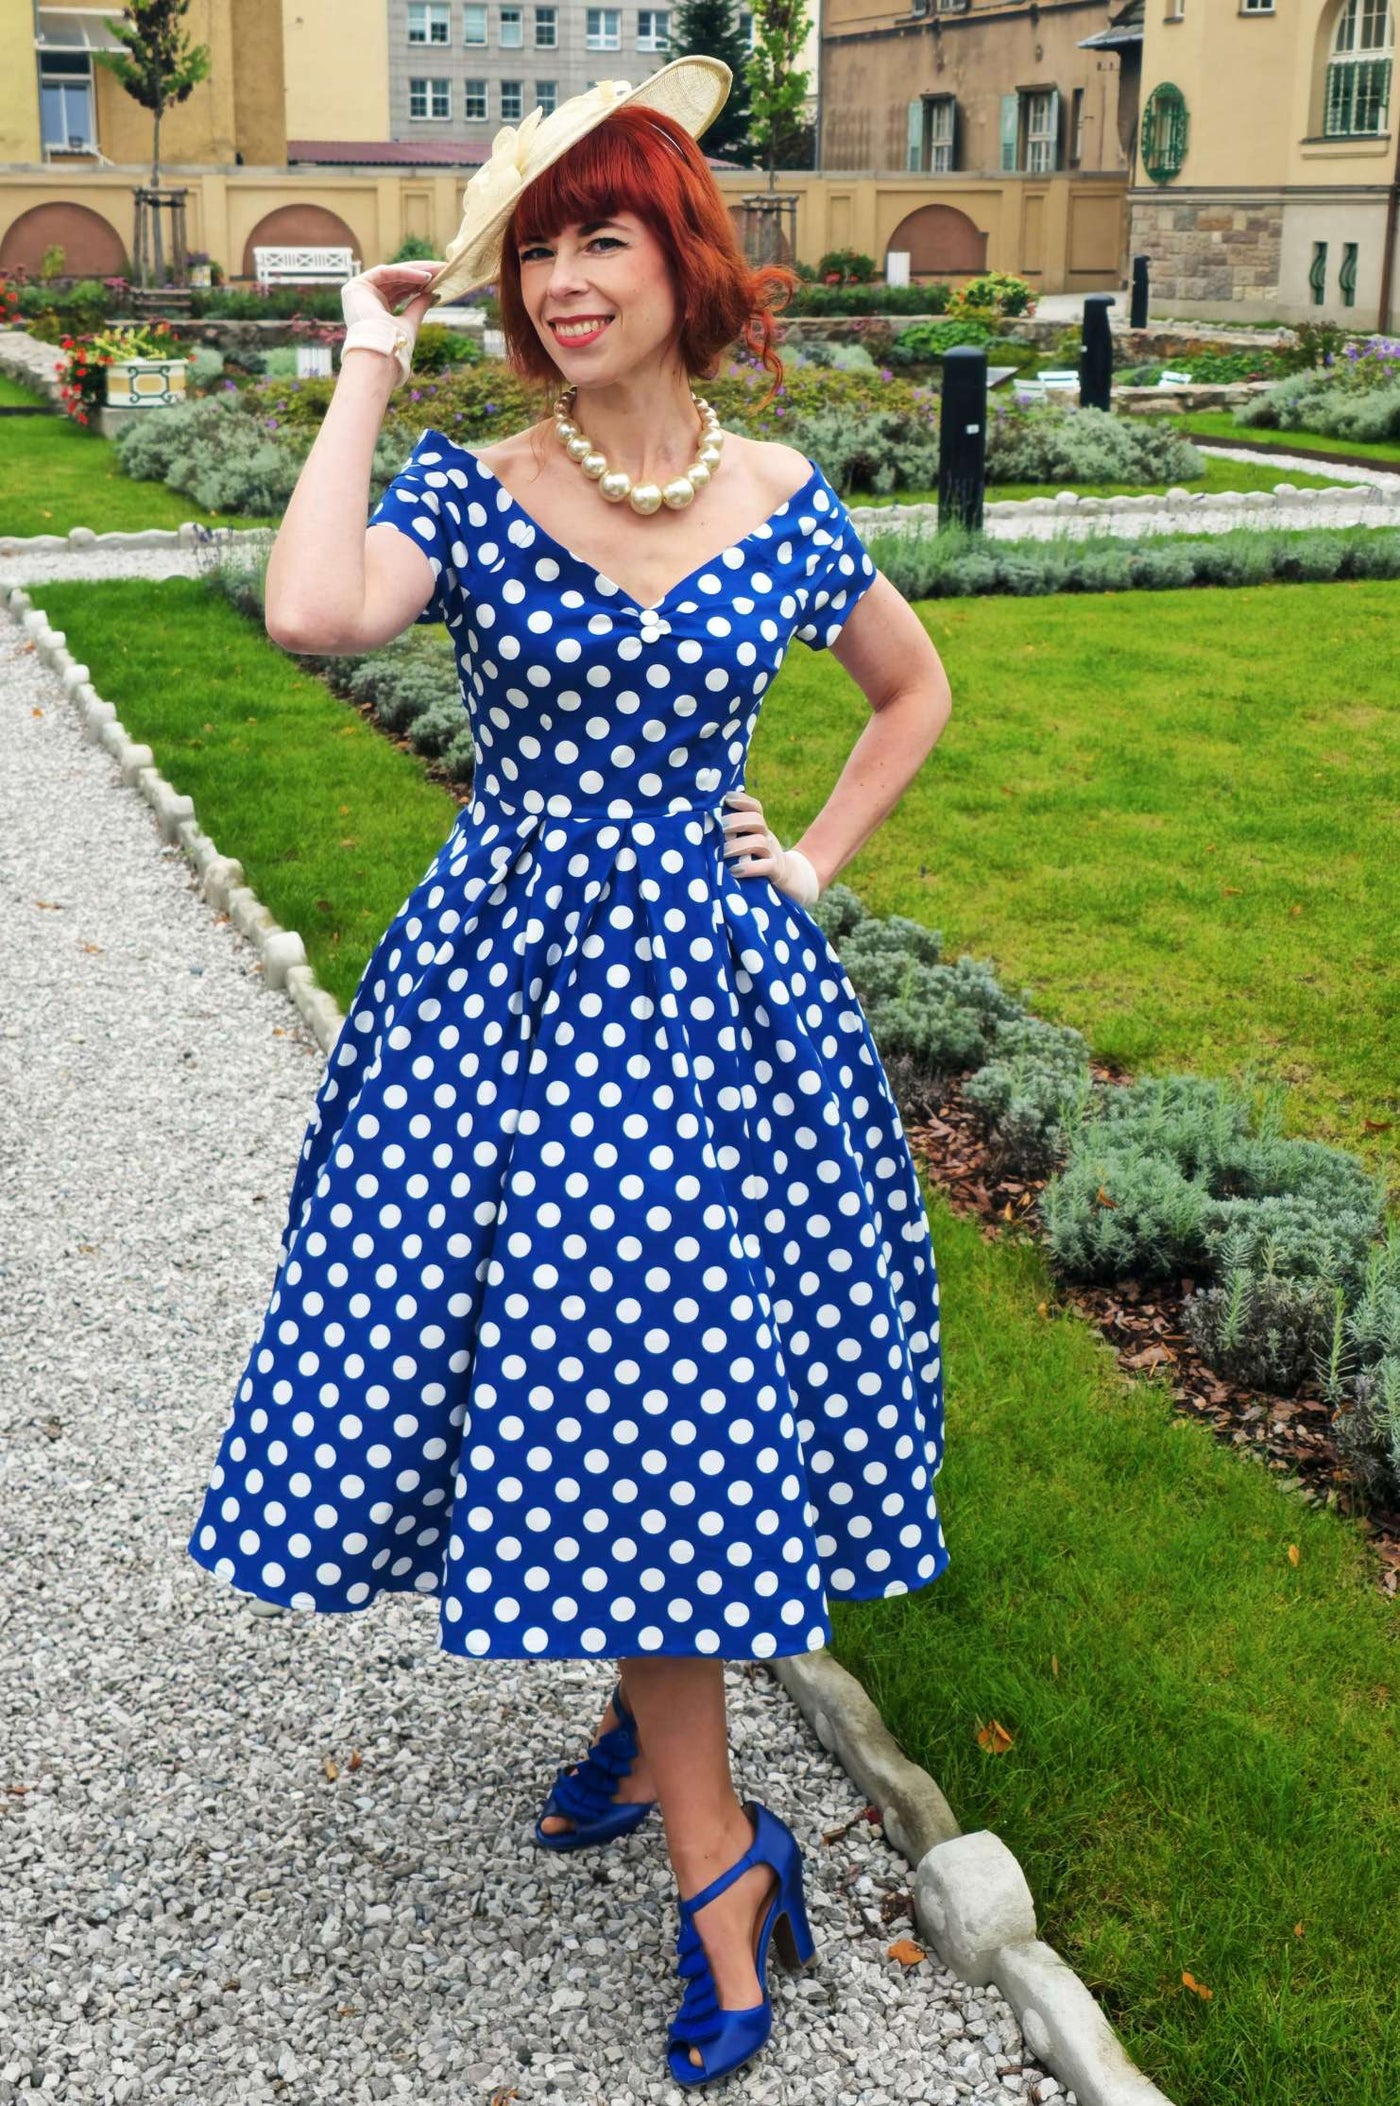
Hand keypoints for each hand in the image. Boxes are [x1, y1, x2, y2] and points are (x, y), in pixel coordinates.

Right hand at [339, 262, 442, 385]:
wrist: (381, 355)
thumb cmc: (394, 346)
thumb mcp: (410, 322)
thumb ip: (418, 306)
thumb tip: (434, 294)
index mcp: (376, 309)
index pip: (400, 290)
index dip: (418, 283)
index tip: (439, 278)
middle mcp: (366, 299)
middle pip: (397, 280)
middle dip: (420, 274)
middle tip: (441, 269)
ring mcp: (359, 291)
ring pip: (392, 274)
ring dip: (416, 272)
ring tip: (438, 271)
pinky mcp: (357, 285)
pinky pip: (385, 273)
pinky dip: (405, 274)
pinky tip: (425, 277)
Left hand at [720, 789, 820, 908]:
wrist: (791, 882)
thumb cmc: (758, 862)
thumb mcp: (750, 844)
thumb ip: (733, 835)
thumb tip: (707, 824)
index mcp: (759, 829)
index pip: (755, 807)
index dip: (743, 800)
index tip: (726, 799)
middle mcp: (767, 837)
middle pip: (756, 820)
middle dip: (736, 821)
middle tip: (720, 828)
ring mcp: (773, 854)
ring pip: (758, 842)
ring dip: (738, 846)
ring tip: (723, 853)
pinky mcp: (776, 872)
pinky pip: (765, 866)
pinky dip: (749, 868)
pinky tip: (734, 871)